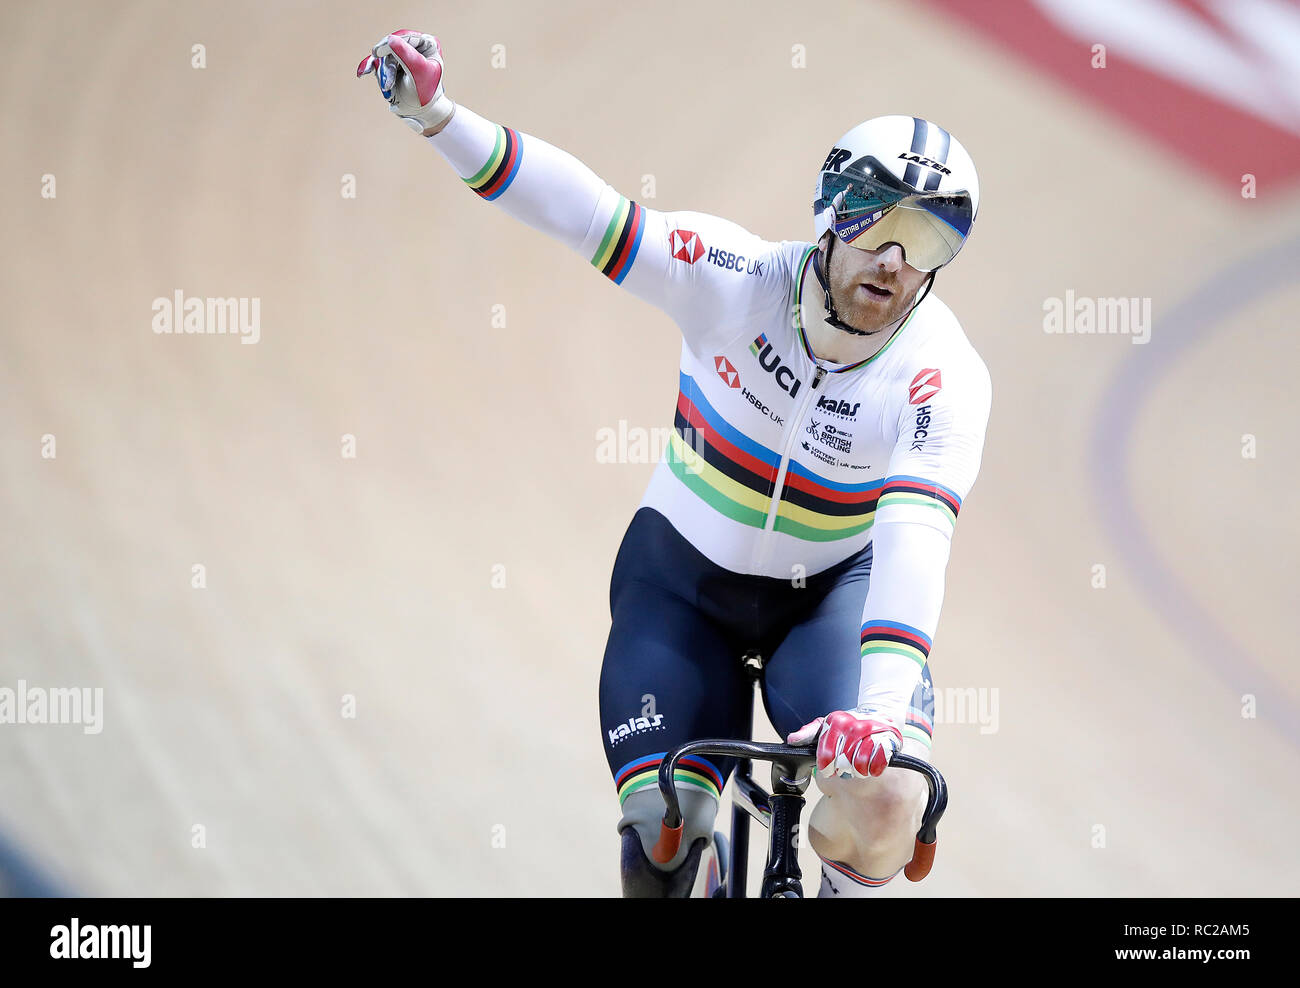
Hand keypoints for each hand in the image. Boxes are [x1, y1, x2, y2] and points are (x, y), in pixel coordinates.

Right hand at [356, 30, 454, 134]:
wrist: (420, 114)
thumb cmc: (424, 95)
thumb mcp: (418, 74)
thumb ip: (406, 55)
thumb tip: (389, 39)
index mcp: (428, 45)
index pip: (407, 37)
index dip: (392, 43)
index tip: (377, 52)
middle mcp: (414, 47)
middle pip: (392, 46)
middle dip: (387, 62)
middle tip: (378, 65)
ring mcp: (400, 55)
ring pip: (383, 57)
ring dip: (383, 73)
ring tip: (388, 88)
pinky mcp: (390, 65)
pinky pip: (377, 62)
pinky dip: (369, 67)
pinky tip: (362, 72)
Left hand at [786, 708, 902, 779]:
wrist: (880, 712)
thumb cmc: (848, 724)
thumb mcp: (826, 724)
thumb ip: (808, 733)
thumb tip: (792, 740)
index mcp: (835, 722)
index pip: (826, 754)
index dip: (825, 767)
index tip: (827, 770)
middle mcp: (853, 726)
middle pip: (842, 764)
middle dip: (841, 770)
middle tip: (844, 766)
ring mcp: (871, 734)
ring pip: (859, 766)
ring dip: (858, 771)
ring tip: (857, 766)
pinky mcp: (887, 742)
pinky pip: (877, 766)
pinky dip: (873, 769)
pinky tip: (870, 765)